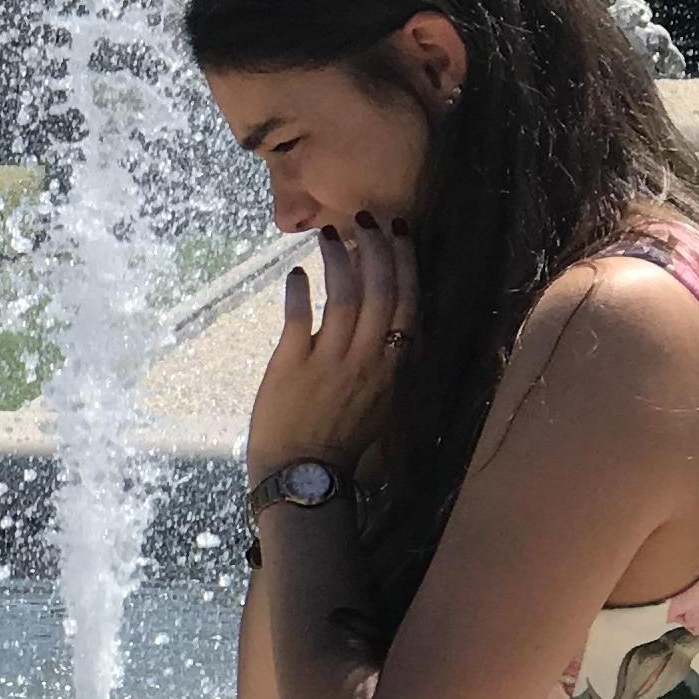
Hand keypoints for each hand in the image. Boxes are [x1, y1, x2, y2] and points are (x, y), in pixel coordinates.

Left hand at [243, 218, 411, 478]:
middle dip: (375, 248)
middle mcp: (367, 360)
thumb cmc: (342, 446)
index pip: (406, 304)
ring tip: (330, 235)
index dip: (404, 263)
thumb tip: (400, 326)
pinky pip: (298, 318)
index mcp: (392, 368)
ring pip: (342, 298)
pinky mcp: (291, 366)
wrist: (304, 479)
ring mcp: (330, 361)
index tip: (400, 232)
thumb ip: (389, 364)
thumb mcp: (381, 404)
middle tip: (366, 218)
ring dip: (338, 260)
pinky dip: (298, 292)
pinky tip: (296, 273)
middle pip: (379, 291)